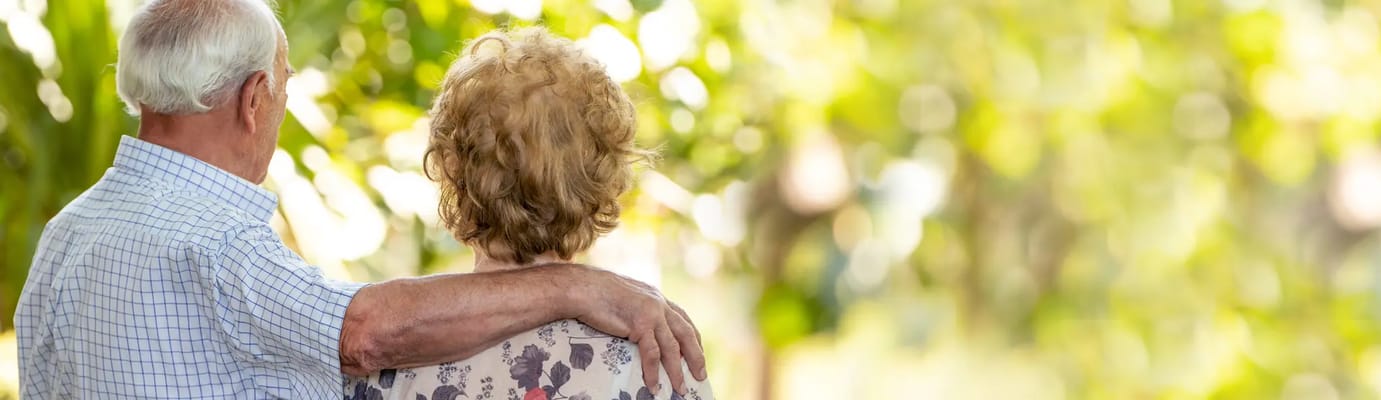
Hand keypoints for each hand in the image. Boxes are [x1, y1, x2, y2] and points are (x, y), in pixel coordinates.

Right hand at [563, 266, 707, 394]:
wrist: (580, 289)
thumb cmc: (594, 293)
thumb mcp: (624, 297)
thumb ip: (637, 309)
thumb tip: (638, 328)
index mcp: (655, 296)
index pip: (682, 318)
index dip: (693, 338)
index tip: (698, 352)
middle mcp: (658, 303)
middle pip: (686, 333)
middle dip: (696, 356)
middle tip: (701, 375)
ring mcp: (651, 313)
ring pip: (672, 347)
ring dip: (677, 371)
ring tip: (681, 389)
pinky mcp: (640, 324)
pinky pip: (652, 354)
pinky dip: (653, 372)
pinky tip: (654, 385)